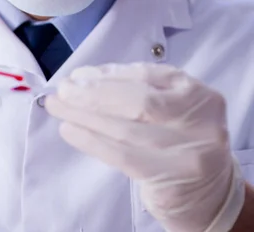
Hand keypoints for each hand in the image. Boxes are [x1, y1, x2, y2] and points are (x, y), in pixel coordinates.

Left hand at [45, 63, 245, 231]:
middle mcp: (198, 119)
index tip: (78, 76)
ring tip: (59, 108)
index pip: (145, 76)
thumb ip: (137, 89)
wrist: (209, 194)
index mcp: (197, 93)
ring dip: (84, 116)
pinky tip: (69, 130)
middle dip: (93, 94)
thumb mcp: (171, 108)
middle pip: (137, 100)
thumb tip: (85, 78)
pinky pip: (121, 155)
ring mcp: (188, 150)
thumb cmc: (181, 142)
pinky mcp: (170, 178)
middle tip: (63, 91)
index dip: (107, 74)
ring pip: (125, 128)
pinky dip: (90, 140)